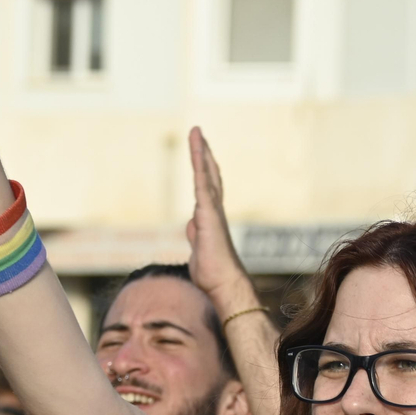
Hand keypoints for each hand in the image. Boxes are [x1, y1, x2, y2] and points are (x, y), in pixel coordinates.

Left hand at [184, 127, 251, 307]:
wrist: (223, 282)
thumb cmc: (212, 272)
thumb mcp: (199, 248)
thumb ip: (196, 234)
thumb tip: (193, 223)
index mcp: (210, 217)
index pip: (207, 187)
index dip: (203, 169)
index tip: (201, 153)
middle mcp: (214, 209)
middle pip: (209, 174)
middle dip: (203, 153)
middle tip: (198, 133)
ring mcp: (212, 210)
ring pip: (206, 174)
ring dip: (200, 152)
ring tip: (195, 132)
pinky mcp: (208, 213)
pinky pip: (202, 183)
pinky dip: (199, 165)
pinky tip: (197, 150)